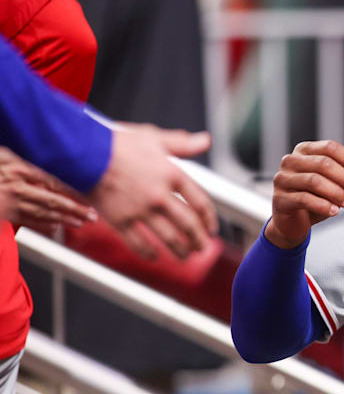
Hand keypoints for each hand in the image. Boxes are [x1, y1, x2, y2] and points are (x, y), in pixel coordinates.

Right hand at [0, 147, 95, 231]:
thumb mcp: (2, 157)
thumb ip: (21, 164)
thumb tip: (41, 170)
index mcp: (19, 170)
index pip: (53, 182)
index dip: (72, 192)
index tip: (86, 198)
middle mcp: (18, 188)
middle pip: (53, 200)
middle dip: (75, 209)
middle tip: (92, 216)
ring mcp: (10, 203)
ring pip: (42, 213)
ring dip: (63, 219)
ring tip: (79, 222)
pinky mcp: (3, 215)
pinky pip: (27, 222)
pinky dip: (42, 225)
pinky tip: (55, 228)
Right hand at [88, 124, 218, 258]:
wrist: (83, 152)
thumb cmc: (117, 143)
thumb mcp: (154, 137)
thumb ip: (182, 143)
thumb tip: (205, 141)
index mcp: (172, 174)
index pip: (200, 202)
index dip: (209, 218)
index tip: (211, 228)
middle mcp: (160, 195)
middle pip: (188, 224)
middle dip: (198, 239)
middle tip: (203, 247)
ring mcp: (140, 210)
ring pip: (168, 237)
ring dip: (180, 250)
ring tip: (186, 255)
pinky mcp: (120, 220)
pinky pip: (138, 243)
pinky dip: (148, 253)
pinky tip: (154, 256)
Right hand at [264, 140, 343, 248]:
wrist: (295, 222)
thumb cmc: (316, 196)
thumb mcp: (337, 179)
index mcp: (304, 150)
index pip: (328, 147)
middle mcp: (290, 161)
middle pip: (322, 163)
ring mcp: (282, 179)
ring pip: (313, 181)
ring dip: (335, 192)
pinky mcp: (279, 199)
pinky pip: (303, 199)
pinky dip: (322, 205)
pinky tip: (334, 211)